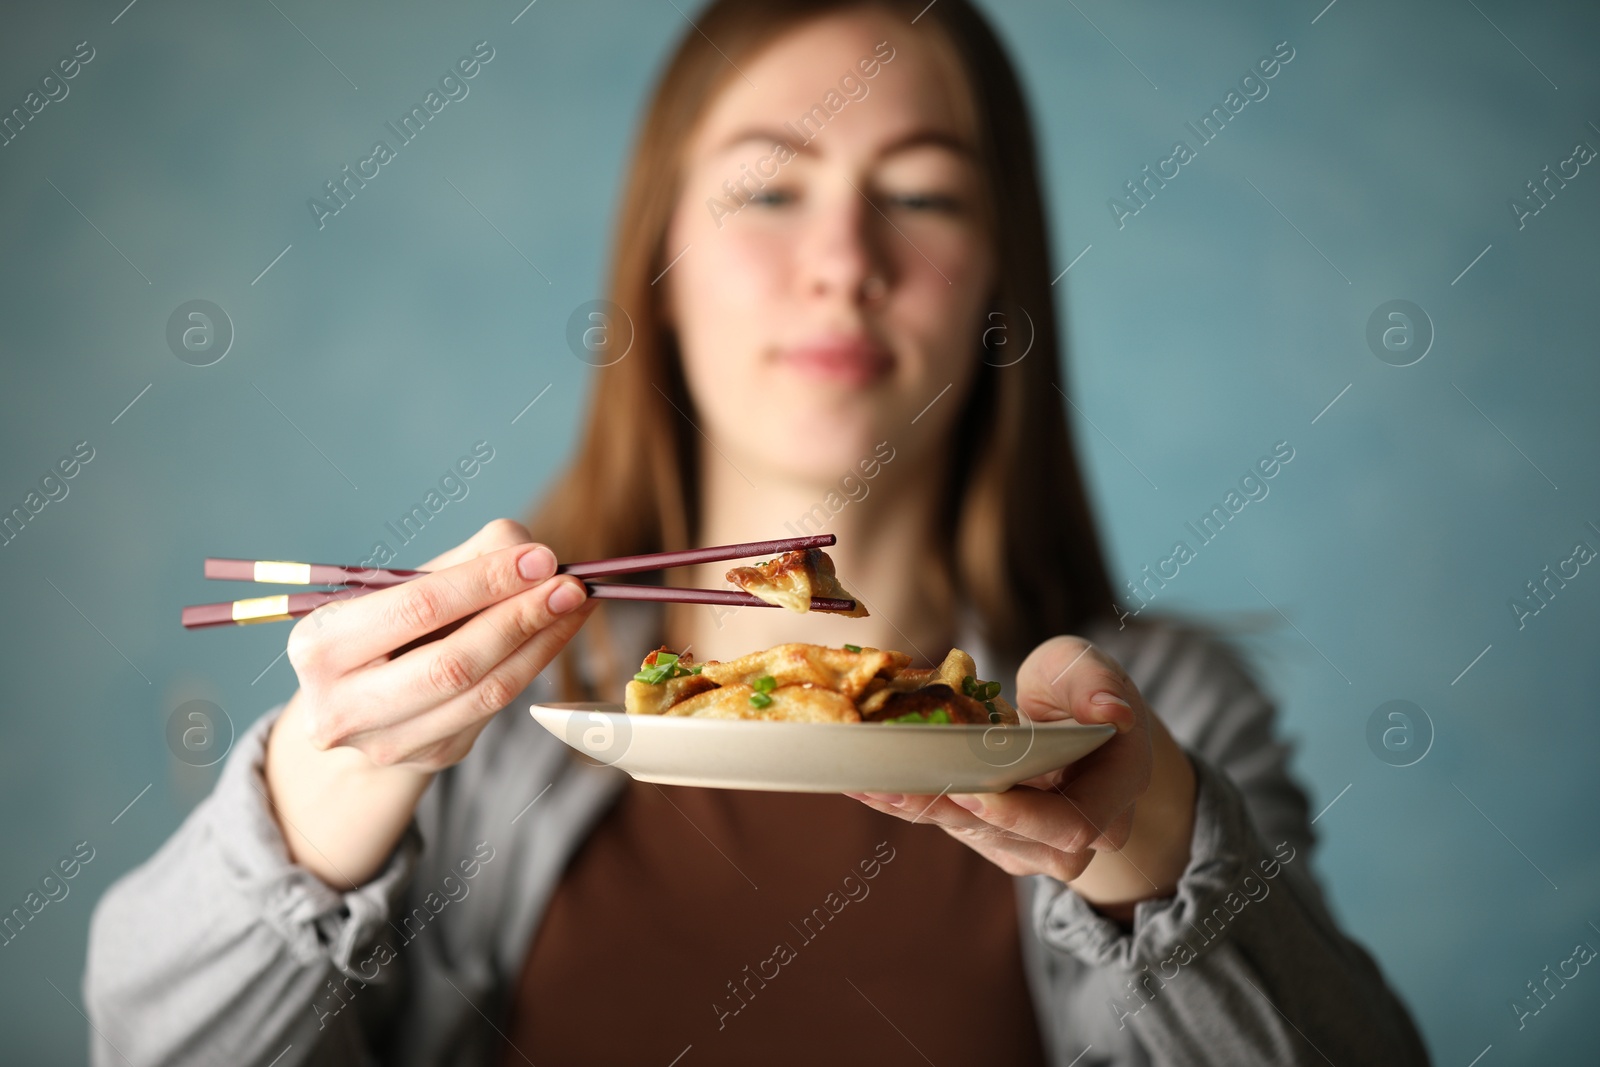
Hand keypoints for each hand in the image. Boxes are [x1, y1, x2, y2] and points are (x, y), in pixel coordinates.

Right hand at [281, 518, 594, 772]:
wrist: (363, 699)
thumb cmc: (390, 625)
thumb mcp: (406, 584)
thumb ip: (466, 561)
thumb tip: (534, 555)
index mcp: (320, 644)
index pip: (416, 609)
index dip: (485, 582)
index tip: (542, 558)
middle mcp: (340, 705)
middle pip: (452, 663)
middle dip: (520, 619)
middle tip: (571, 586)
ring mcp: (386, 742)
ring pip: (483, 692)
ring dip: (541, 644)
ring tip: (576, 604)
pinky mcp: (430, 757)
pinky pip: (494, 709)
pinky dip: (535, 665)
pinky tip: (558, 632)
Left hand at [844, 636, 1196, 917]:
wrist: (1075, 722)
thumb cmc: (1081, 688)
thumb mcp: (1090, 670)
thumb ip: (1097, 684)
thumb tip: (1112, 712)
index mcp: (1114, 790)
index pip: (1073, 825)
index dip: (1023, 816)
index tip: (975, 791)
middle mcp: (1079, 831)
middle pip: (1012, 839)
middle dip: (948, 811)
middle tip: (891, 784)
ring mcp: (1035, 843)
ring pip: (974, 835)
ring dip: (918, 809)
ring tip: (866, 780)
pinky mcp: (996, 839)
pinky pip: (954, 825)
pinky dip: (911, 804)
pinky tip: (866, 784)